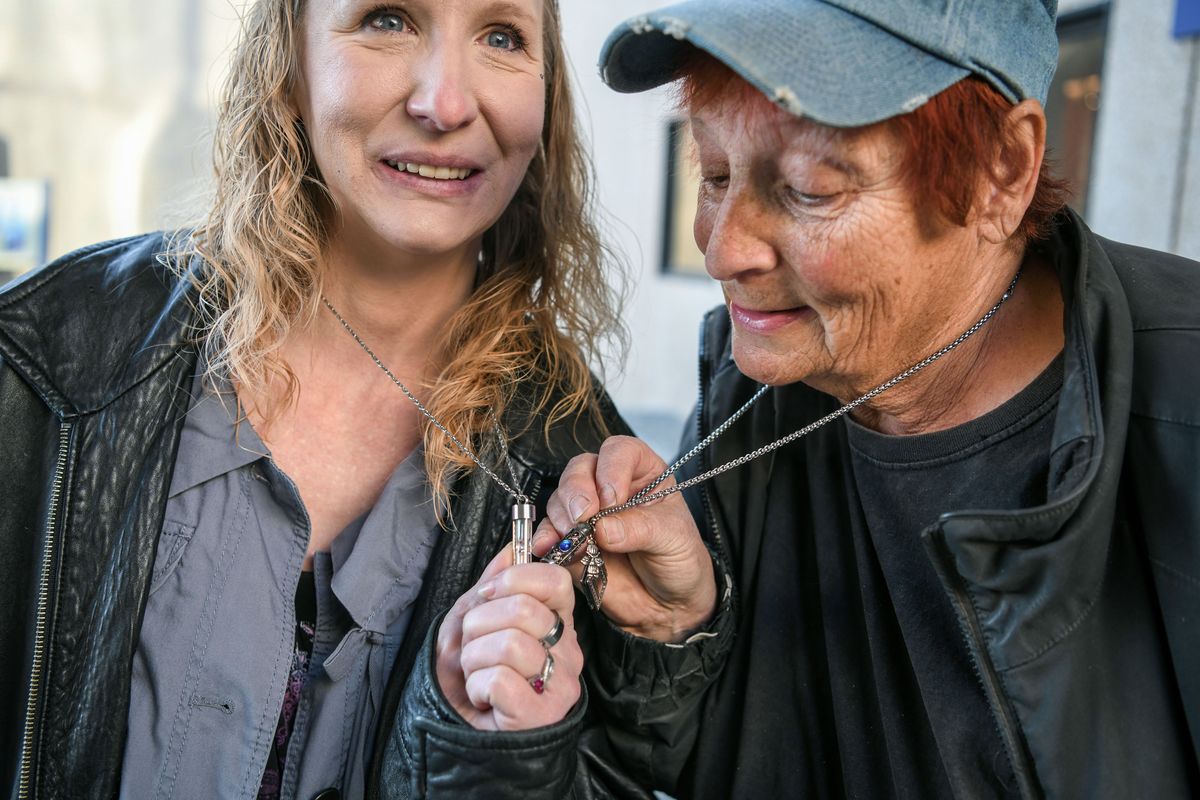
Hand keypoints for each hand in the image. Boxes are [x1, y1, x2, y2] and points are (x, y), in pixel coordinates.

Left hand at [435, 547, 581, 730]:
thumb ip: (492, 584)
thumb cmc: (469, 675)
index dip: (513, 580)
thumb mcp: (472, 620)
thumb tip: (511, 549)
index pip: (555, 580)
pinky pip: (500, 681)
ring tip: (478, 676)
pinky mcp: (542, 716)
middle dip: (478, 626)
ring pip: (510, 644)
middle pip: (524, 609)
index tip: (486, 596)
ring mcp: (560, 685)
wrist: (458, 729)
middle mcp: (568, 651)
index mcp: (557, 622)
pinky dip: (477, 687)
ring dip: (475, 660)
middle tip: (475, 649)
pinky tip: (483, 698)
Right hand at [534, 435, 716, 642]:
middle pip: (580, 469)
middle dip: (577, 491)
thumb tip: (602, 527)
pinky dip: (546, 538)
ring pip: (560, 498)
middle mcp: (610, 487)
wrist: (669, 603)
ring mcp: (588, 514)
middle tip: (584, 516)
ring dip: (562, 517)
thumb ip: (639, 529)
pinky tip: (551, 548)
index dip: (611, 469)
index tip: (613, 498)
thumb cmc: (680, 560)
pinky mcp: (571, 541)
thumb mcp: (673, 538)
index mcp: (642, 474)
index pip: (619, 451)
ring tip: (579, 542)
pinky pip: (548, 532)